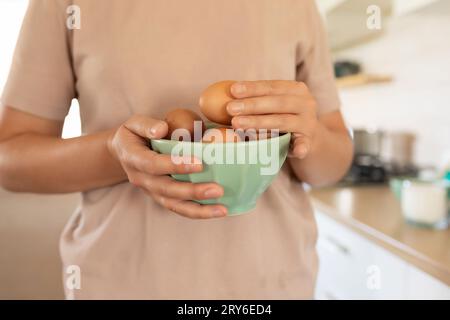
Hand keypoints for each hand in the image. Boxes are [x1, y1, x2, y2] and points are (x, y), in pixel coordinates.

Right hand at [107, 115, 227, 218]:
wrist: (123, 152)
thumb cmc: (135, 134)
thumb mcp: (134, 124)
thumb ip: (146, 125)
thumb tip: (161, 130)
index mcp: (134, 158)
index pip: (154, 164)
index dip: (175, 165)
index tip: (199, 163)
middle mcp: (141, 179)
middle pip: (167, 189)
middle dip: (193, 191)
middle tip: (218, 190)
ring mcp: (151, 191)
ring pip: (174, 204)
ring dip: (199, 209)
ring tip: (222, 209)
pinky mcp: (161, 198)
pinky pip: (179, 208)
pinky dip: (198, 212)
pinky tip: (218, 211)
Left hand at [227, 80, 318, 158]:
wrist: (308, 138)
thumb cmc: (282, 117)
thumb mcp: (274, 104)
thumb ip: (258, 99)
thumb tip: (226, 95)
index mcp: (296, 89)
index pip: (272, 86)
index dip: (252, 88)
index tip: (232, 90)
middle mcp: (306, 103)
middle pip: (277, 103)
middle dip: (252, 105)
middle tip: (230, 109)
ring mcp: (309, 123)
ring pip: (283, 122)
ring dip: (260, 123)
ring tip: (237, 124)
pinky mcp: (309, 142)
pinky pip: (303, 145)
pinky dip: (300, 147)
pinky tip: (296, 151)